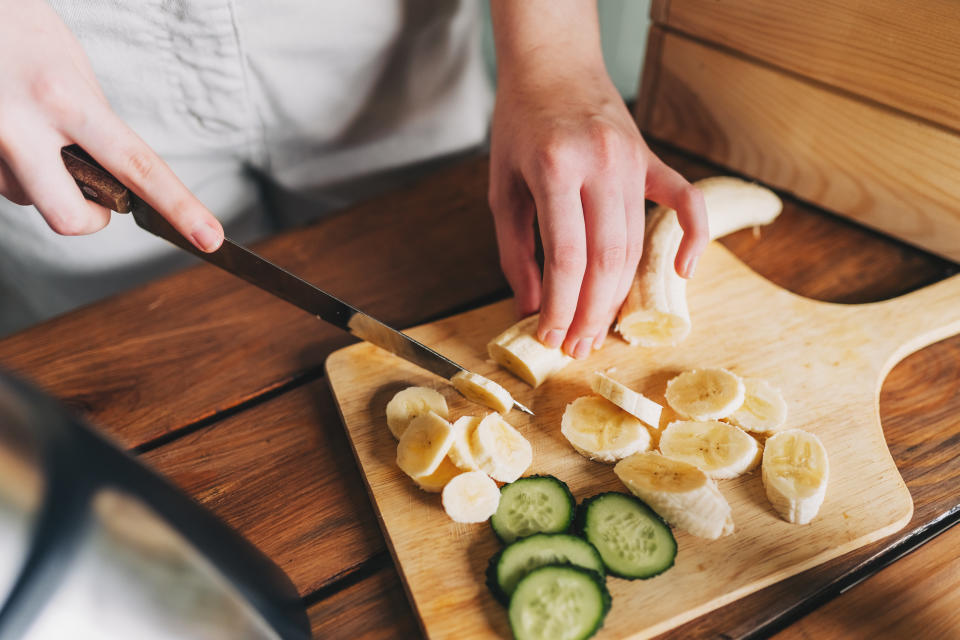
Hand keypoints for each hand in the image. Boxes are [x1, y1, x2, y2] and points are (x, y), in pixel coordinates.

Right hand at [0, 0, 222, 250]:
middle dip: (90, 218)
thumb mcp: (71, 65)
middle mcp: (21, 125)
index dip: (179, 207)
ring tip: (32, 131)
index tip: (210, 237)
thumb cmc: (16, 27)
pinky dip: (15, 169)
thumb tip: (113, 165)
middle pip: (70, 216)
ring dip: (42, 183)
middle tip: (96, 198)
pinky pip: (2, 183)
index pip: (137, 167)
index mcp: (65, 99)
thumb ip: (96, 119)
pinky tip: (9, 131)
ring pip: (27, 199)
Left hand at [488, 0, 707, 358]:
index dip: (561, 306)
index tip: (552, 337)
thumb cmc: (520, 126)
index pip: (566, 257)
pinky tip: (682, 273)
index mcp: (555, 169)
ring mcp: (633, 160)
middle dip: (591, 311)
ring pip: (637, 243)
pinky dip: (691, 238)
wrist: (553, 65)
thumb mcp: (501, 187)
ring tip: (601, 328)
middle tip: (578, 346)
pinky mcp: (651, 159)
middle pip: (607, 258)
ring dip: (621, 292)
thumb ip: (515, 250)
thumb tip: (533, 306)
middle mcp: (601, 164)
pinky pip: (686, 202)